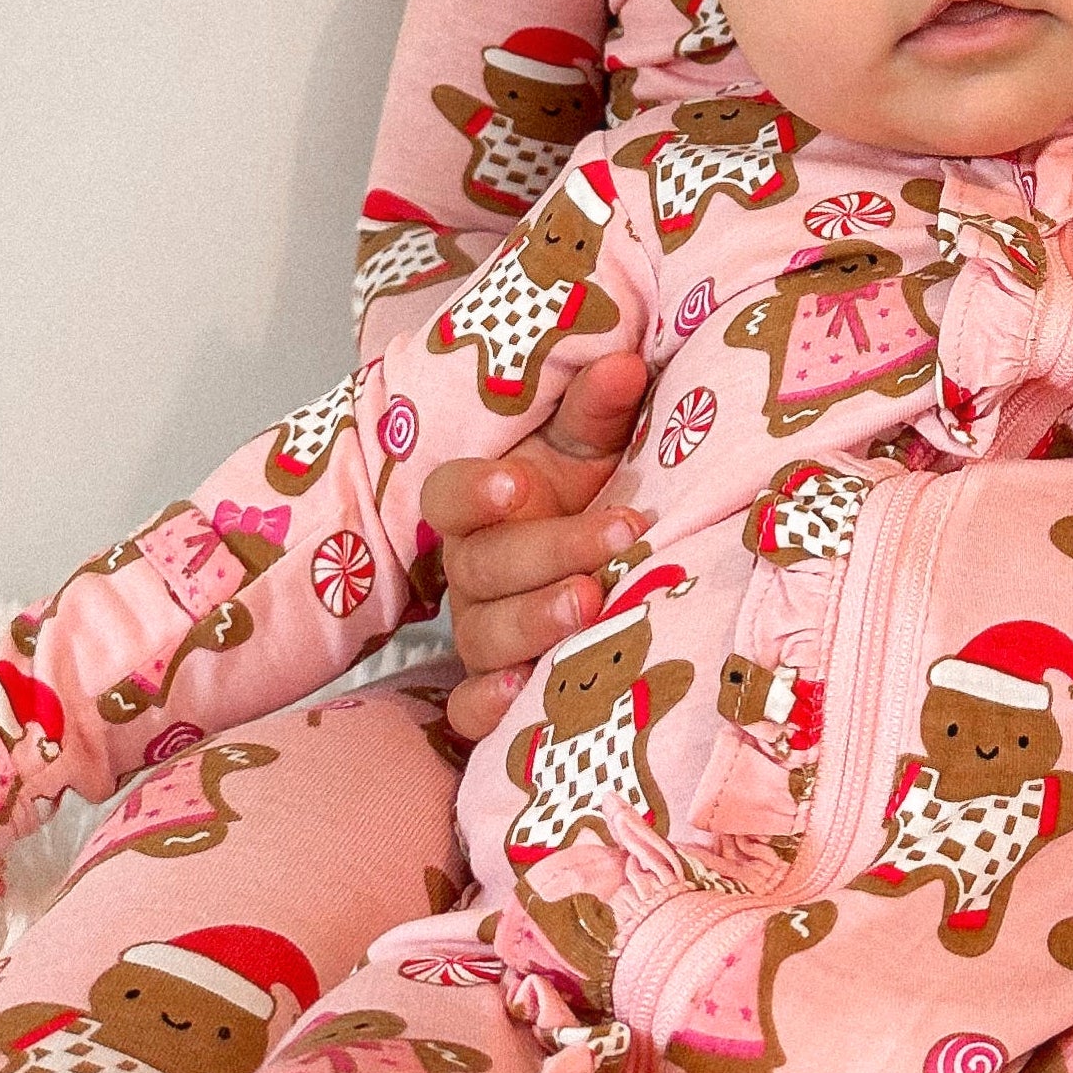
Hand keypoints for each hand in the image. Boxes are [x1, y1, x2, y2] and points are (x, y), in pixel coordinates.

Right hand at [425, 352, 651, 740]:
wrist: (601, 569)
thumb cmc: (584, 500)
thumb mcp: (591, 451)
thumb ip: (598, 409)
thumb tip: (624, 364)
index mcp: (482, 507)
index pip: (449, 495)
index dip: (475, 492)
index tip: (517, 484)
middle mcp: (471, 571)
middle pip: (484, 567)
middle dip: (547, 554)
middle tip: (613, 543)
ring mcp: (479, 630)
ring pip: (484, 635)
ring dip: (534, 623)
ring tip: (591, 608)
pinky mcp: (494, 685)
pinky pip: (471, 708)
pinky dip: (489, 707)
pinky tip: (525, 696)